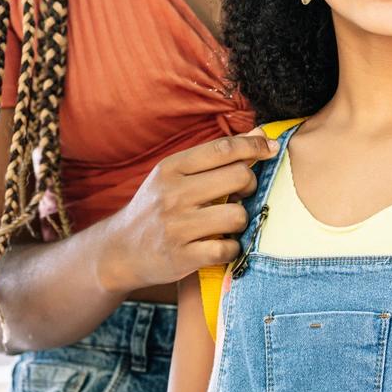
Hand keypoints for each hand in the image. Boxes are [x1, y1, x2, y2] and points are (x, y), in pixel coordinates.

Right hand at [97, 132, 277, 294]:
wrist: (119, 250)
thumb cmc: (156, 207)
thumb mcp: (176, 175)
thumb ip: (217, 155)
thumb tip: (260, 134)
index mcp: (171, 168)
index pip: (223, 149)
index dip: (254, 146)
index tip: (271, 148)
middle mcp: (173, 194)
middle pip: (238, 177)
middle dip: (250, 184)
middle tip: (242, 193)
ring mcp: (177, 227)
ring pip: (238, 215)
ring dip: (242, 220)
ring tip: (229, 222)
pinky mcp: (182, 257)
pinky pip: (227, 248)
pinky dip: (232, 247)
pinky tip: (221, 244)